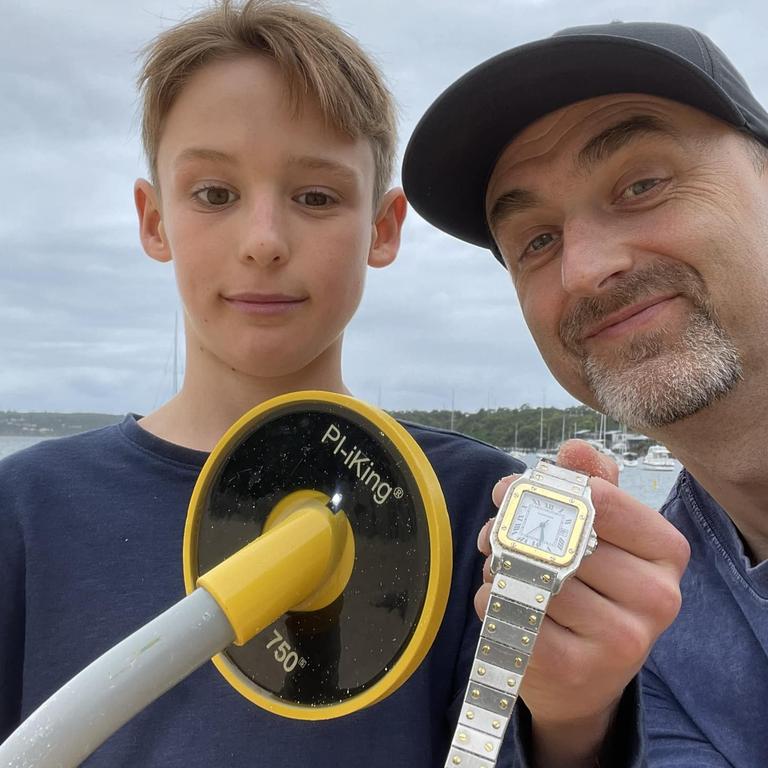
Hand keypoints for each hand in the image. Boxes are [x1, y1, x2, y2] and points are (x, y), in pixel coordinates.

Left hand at [476, 439, 689, 766]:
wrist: (585, 676)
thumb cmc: (592, 585)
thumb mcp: (603, 531)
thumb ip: (592, 482)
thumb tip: (574, 449)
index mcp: (667, 552)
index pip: (603, 500)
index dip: (548, 490)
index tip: (517, 490)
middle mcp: (657, 598)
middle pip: (564, 540)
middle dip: (515, 528)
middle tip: (495, 531)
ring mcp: (622, 642)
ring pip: (536, 577)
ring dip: (501, 566)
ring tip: (504, 568)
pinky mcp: (577, 671)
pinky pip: (514, 614)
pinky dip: (493, 599)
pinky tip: (504, 600)